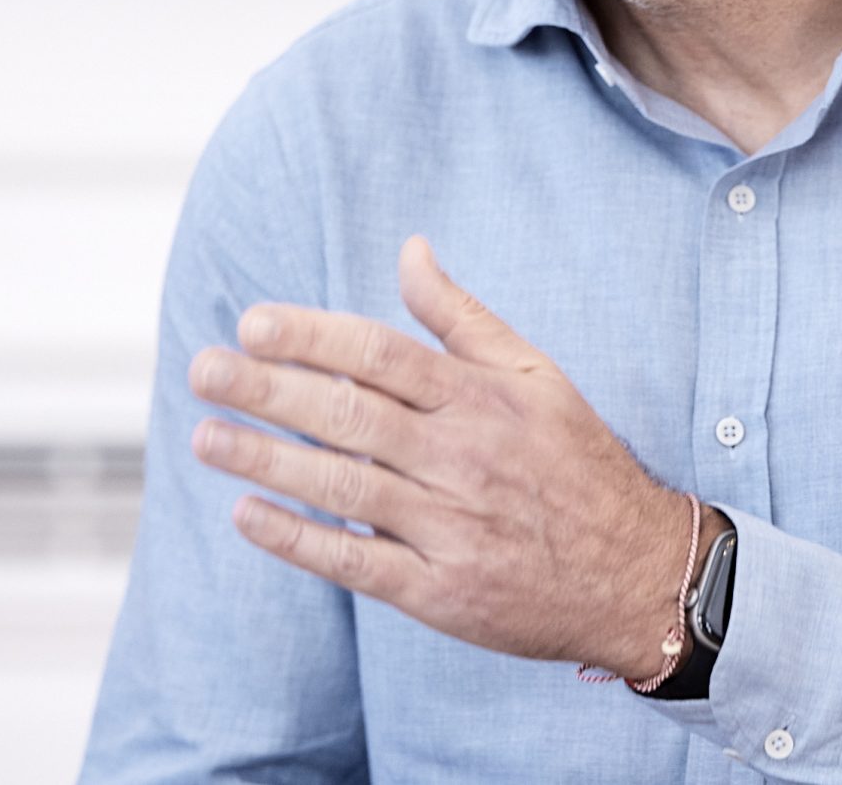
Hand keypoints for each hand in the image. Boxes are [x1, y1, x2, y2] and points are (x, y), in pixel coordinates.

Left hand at [187, 233, 704, 680]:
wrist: (637, 574)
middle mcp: (461, 458)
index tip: (252, 324)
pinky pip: (356, 562)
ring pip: (342, 487)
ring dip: (266, 460)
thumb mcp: (535, 373)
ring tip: (204, 436)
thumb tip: (409, 250)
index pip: (380, 355)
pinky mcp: (441, 591)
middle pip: (349, 416)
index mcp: (481, 398)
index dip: (311, 337)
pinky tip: (248, 515)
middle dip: (268, 390)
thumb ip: (462, 316)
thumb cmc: (578, 463)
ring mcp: (449, 528)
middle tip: (204, 368)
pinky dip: (298, 540)